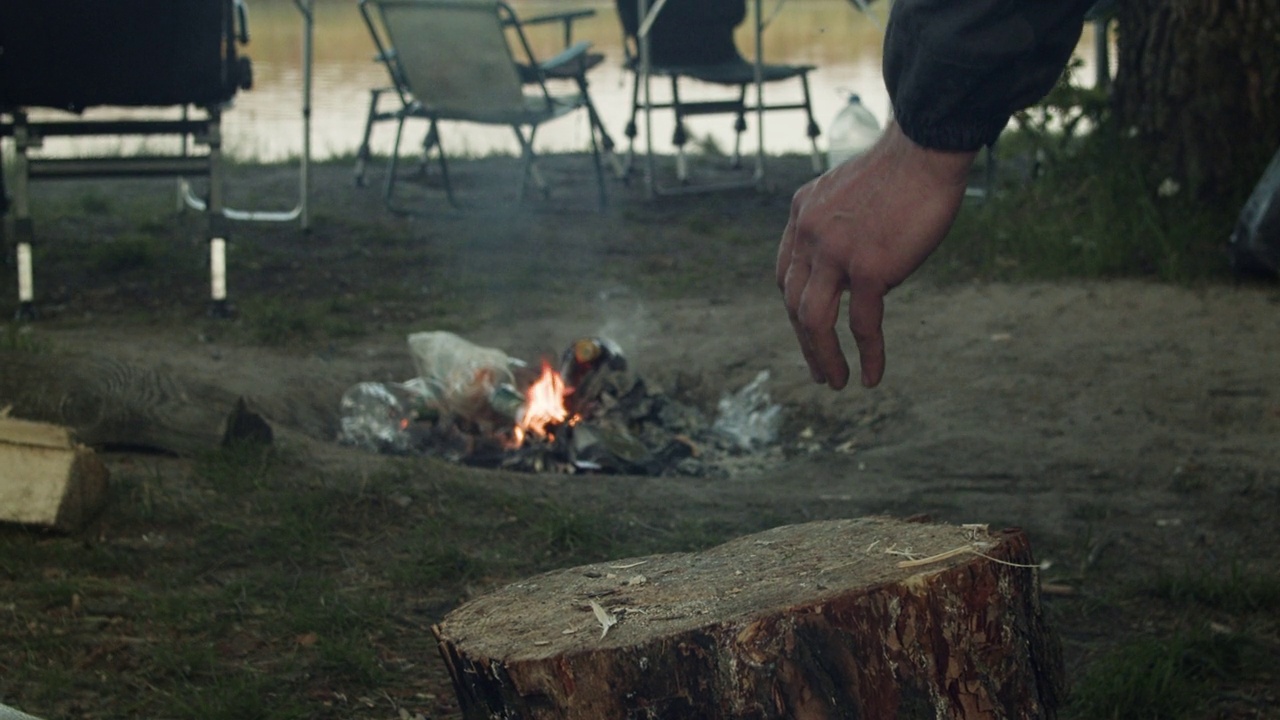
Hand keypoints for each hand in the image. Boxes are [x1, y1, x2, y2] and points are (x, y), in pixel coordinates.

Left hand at [777, 121, 975, 388]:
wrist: (926, 146)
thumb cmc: (904, 167)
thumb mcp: (853, 193)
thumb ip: (842, 229)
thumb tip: (858, 275)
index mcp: (802, 214)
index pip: (786, 273)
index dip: (794, 306)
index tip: (805, 328)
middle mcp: (809, 234)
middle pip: (793, 302)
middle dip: (804, 341)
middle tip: (817, 369)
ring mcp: (835, 252)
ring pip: (813, 320)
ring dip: (823, 357)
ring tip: (834, 382)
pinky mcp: (868, 267)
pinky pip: (862, 324)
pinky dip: (866, 355)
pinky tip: (870, 377)